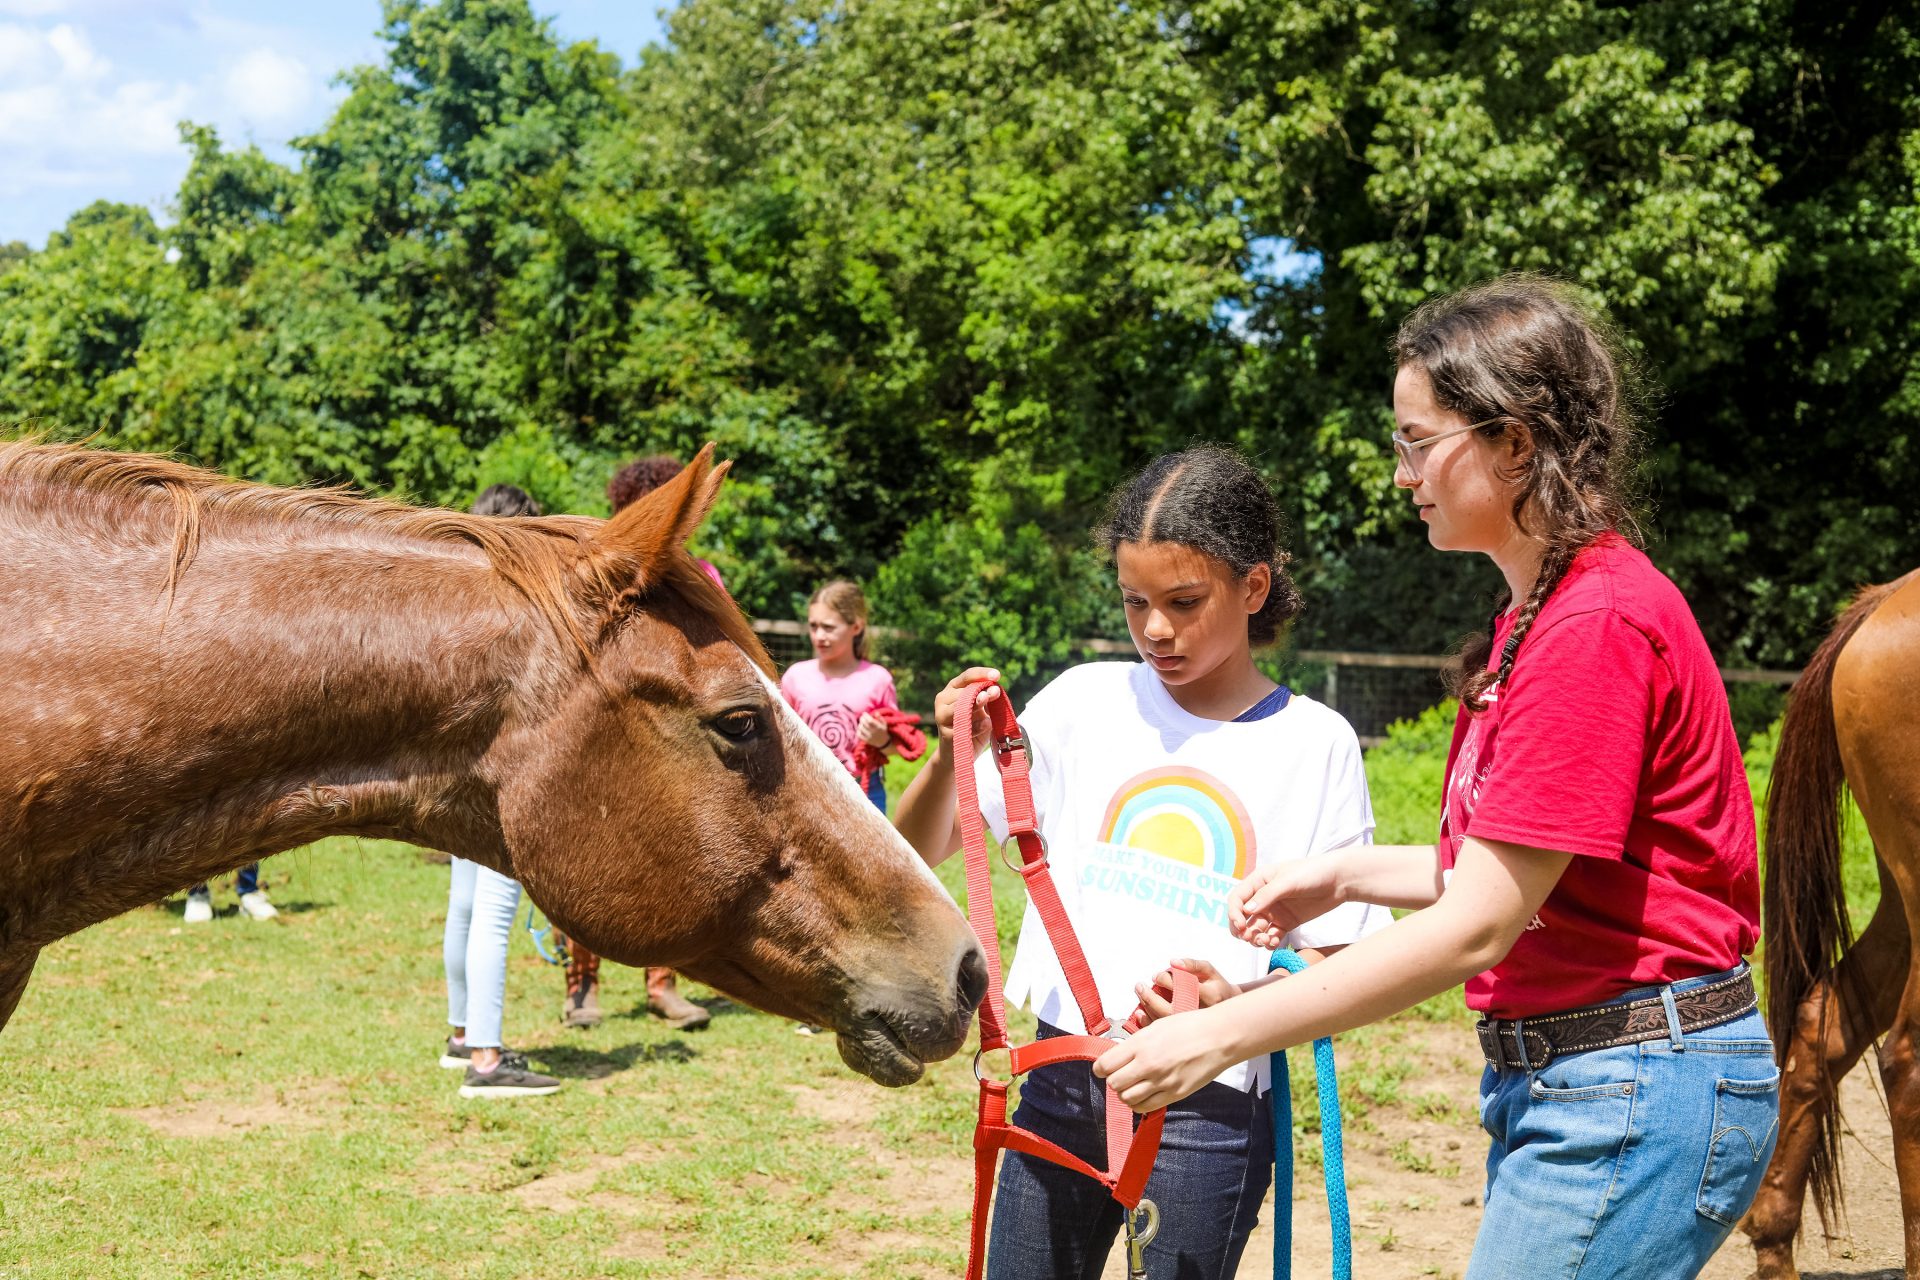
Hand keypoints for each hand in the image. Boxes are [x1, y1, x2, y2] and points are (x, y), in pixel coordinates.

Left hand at [856, 712, 889, 746]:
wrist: (883, 742)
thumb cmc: (882, 731)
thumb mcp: (884, 724)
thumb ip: (880, 717)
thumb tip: (876, 712)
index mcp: (878, 727)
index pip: (870, 720)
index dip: (866, 716)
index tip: (864, 713)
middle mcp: (873, 732)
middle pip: (864, 723)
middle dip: (862, 718)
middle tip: (862, 717)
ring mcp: (869, 736)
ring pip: (861, 728)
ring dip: (860, 724)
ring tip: (861, 722)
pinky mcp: (866, 740)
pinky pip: (859, 734)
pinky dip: (858, 730)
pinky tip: (860, 728)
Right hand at [931, 667, 1001, 751]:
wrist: (959, 755)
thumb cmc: (973, 728)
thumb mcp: (983, 711)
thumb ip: (987, 699)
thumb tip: (994, 689)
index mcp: (954, 689)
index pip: (968, 676)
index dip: (982, 674)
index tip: (997, 675)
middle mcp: (943, 699)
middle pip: (964, 690)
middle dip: (982, 691)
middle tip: (996, 693)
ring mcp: (941, 716)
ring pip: (960, 705)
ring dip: (978, 704)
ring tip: (989, 707)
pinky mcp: (945, 733)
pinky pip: (963, 725)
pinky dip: (978, 725)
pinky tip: (987, 724)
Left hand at [1093, 1009, 1234, 1113]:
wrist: (1219, 1037)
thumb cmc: (1189, 1026)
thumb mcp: (1156, 1026)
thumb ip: (1135, 1043)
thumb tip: (1117, 1055)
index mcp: (1141, 1044)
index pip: (1105, 1065)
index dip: (1100, 1068)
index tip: (1103, 1068)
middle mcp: (1148, 1064)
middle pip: (1114, 1084)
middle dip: (1114, 1080)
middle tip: (1121, 1075)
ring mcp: (1162, 1081)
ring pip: (1127, 1099)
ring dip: (1126, 1094)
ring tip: (1133, 1085)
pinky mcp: (1175, 1094)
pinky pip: (1146, 1107)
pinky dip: (1140, 1104)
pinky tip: (1144, 1094)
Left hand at [1129, 958, 1238, 1027]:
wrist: (1227, 1012)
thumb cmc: (1216, 987)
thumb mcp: (1210, 971)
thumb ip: (1193, 964)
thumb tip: (1173, 962)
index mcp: (1210, 996)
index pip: (1183, 988)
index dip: (1165, 980)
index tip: (1156, 975)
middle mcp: (1201, 1015)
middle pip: (1170, 1009)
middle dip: (1150, 997)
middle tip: (1139, 986)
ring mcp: (1193, 1028)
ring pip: (1165, 1022)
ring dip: (1147, 1008)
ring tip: (1139, 994)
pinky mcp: (1186, 1035)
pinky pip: (1164, 1033)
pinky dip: (1148, 1023)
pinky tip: (1140, 1013)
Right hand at [1227, 859, 1346, 949]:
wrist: (1339, 881)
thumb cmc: (1312, 872)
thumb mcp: (1288, 881)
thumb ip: (1267, 895)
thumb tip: (1247, 910)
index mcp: (1259, 881)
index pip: (1237, 899)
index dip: (1234, 913)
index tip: (1241, 926)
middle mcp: (1263, 897)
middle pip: (1243, 917)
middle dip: (1242, 930)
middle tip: (1249, 938)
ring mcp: (1275, 911)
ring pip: (1256, 929)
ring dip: (1256, 938)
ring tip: (1266, 941)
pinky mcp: (1287, 923)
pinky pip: (1272, 935)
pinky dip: (1269, 942)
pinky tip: (1274, 942)